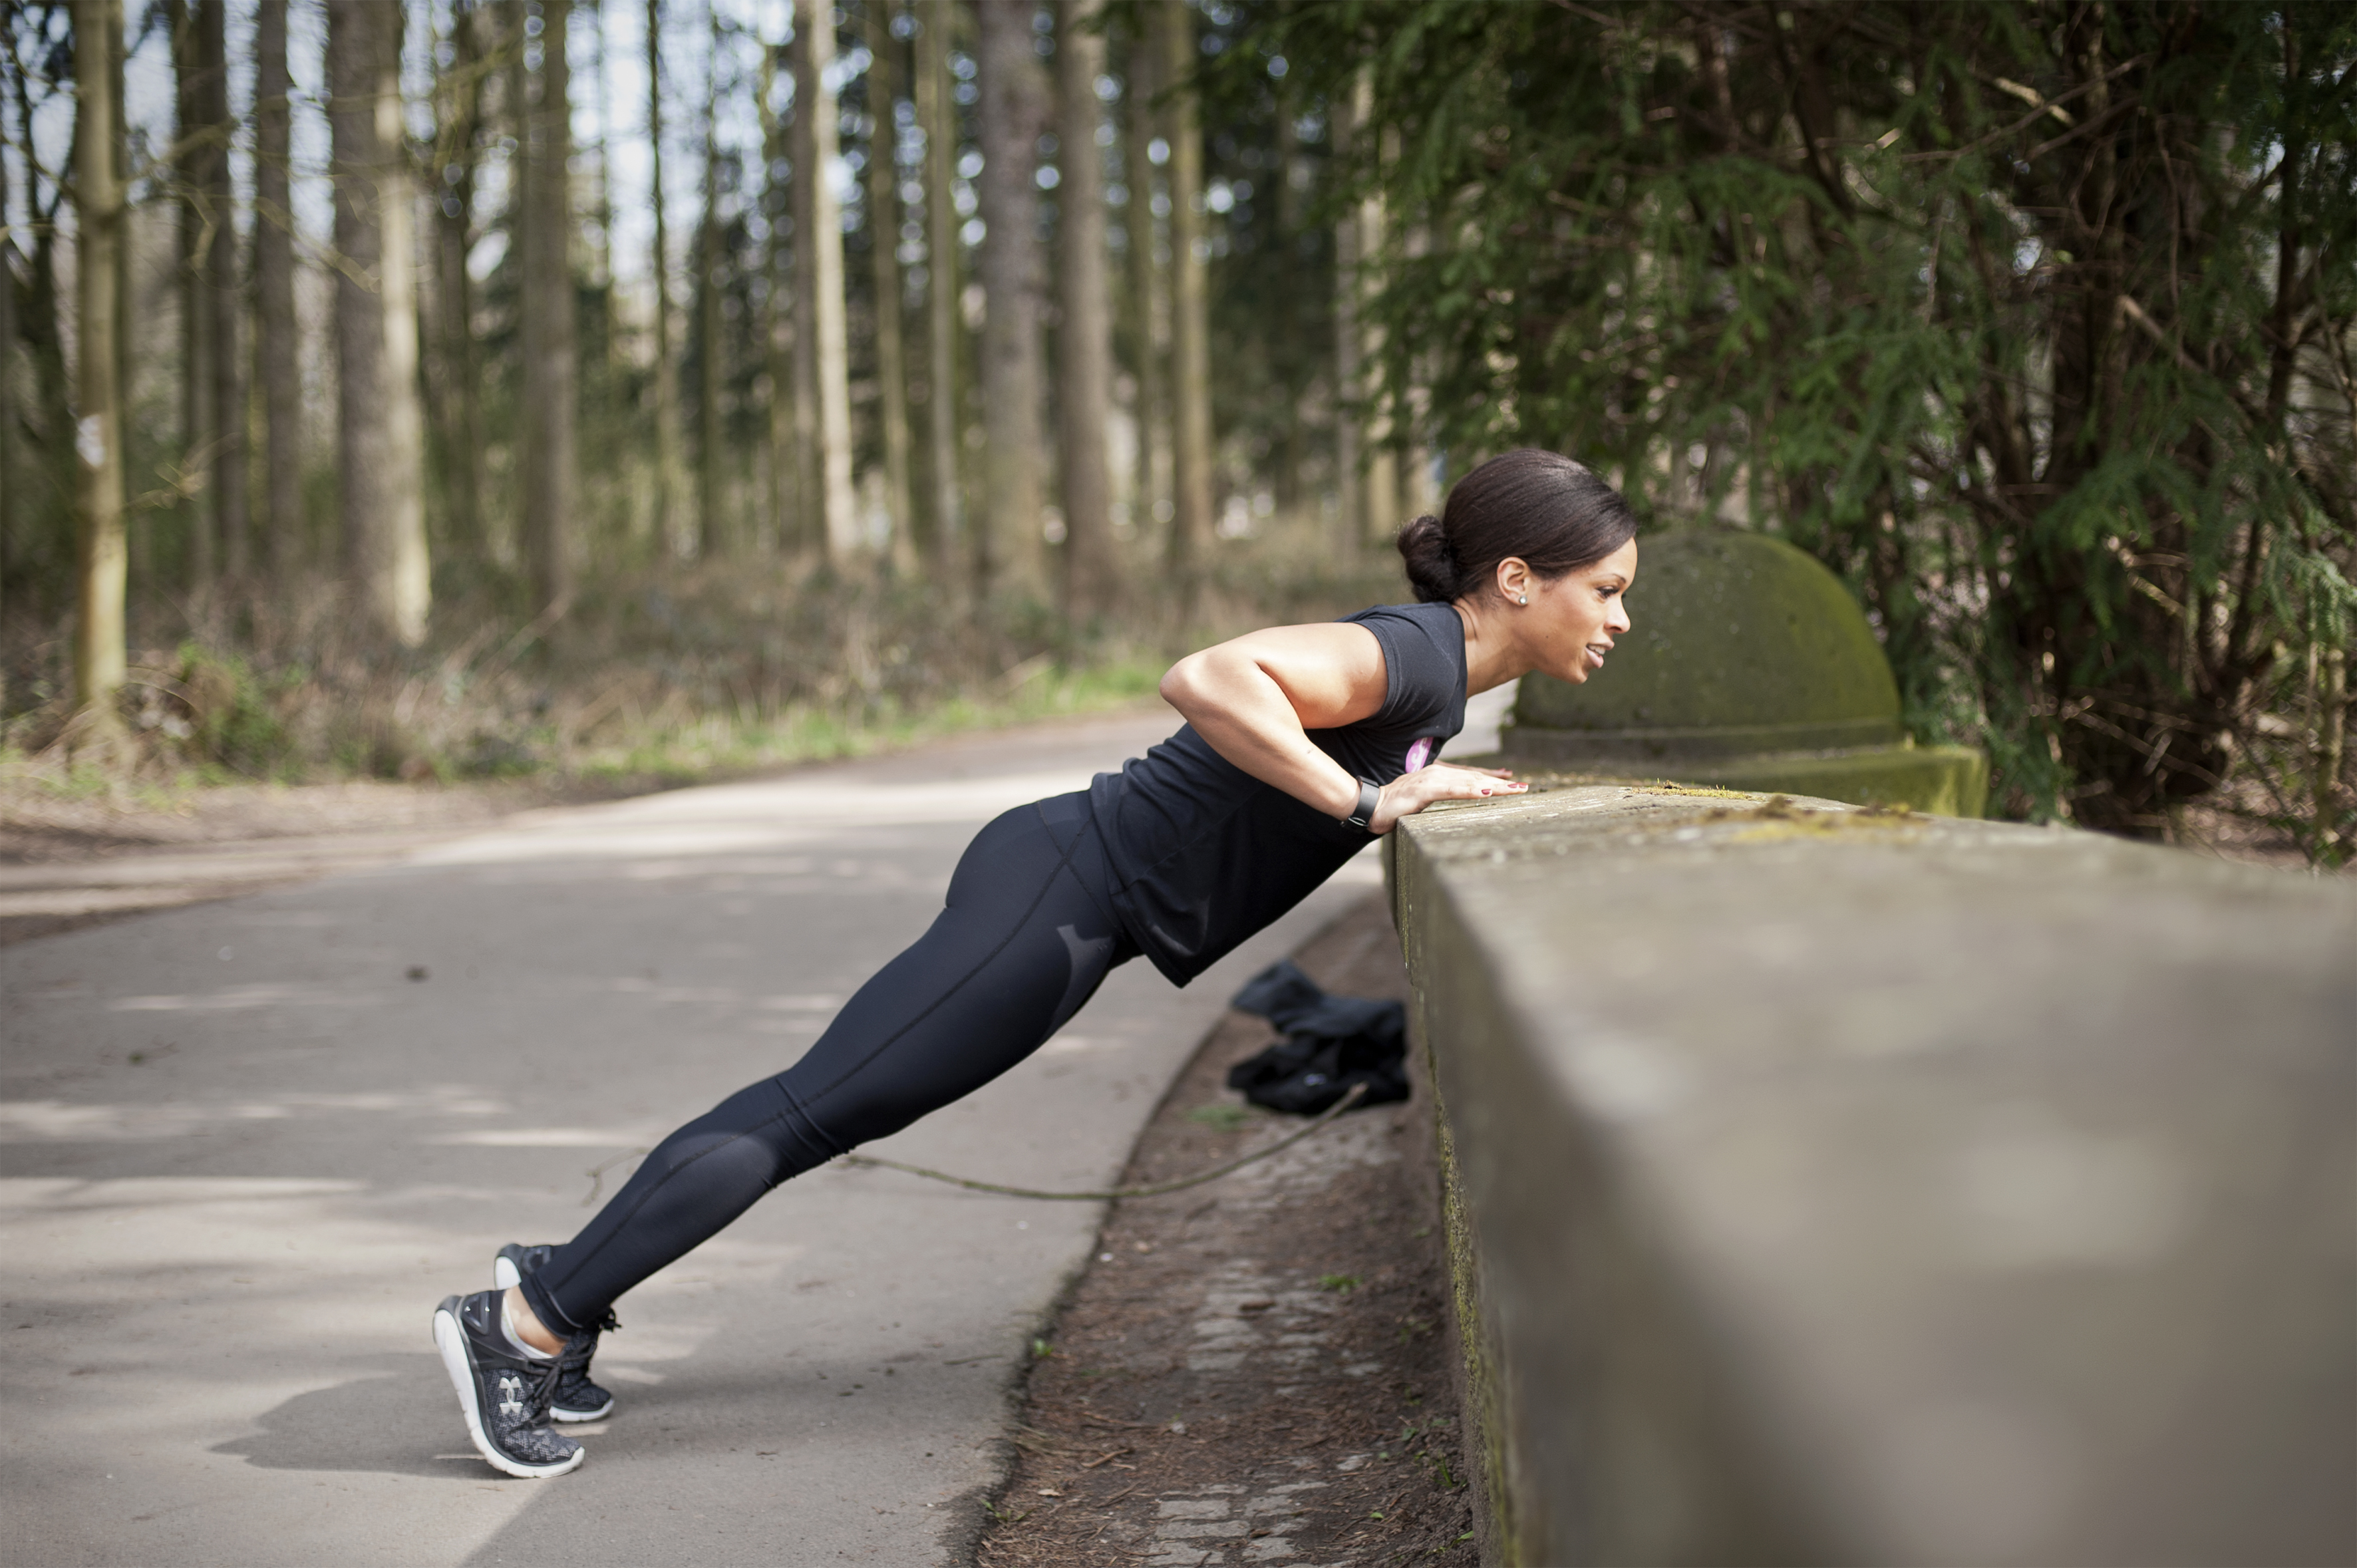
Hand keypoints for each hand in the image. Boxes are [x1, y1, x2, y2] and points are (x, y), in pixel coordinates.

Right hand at [1369, 764, 1525, 833]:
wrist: (1371, 806)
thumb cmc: (1395, 807)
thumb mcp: (1422, 803)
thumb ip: (1438, 801)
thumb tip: (1452, 807)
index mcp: (1439, 777)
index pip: (1471, 777)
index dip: (1493, 779)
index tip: (1513, 782)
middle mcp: (1439, 774)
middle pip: (1475, 778)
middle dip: (1501, 784)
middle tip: (1524, 787)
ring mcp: (1432, 780)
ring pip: (1469, 782)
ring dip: (1493, 785)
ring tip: (1513, 789)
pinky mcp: (1426, 789)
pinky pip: (1453, 790)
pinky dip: (1470, 790)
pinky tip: (1485, 791)